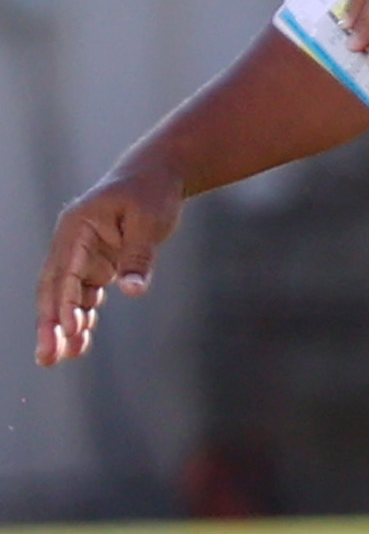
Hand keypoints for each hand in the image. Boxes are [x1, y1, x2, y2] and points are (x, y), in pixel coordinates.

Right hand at [34, 157, 180, 367]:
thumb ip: (139, 256)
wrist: (156, 175)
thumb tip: (133, 291)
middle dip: (50, 325)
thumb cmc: (151, 193)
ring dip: (65, 326)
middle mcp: (72, 244)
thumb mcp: (149, 221)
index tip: (69, 331)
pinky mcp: (97, 263)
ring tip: (63, 358)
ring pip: (67, 296)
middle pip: (55, 289)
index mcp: (75, 230)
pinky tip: (81, 340)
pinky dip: (82, 315)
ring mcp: (82, 255)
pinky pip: (84, 294)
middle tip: (48, 358)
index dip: (65, 304)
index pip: (65, 274)